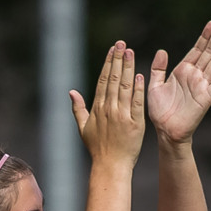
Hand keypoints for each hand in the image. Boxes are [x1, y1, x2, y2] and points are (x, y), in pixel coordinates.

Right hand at [70, 42, 146, 169]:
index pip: (103, 80)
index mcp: (98, 108)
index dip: (108, 63)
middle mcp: (108, 109)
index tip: (112, 49)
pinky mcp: (134, 124)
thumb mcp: (83, 128)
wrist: (110, 166)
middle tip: (122, 44)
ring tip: (130, 52)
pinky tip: (139, 75)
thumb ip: (78, 109)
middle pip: (113, 79)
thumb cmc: (98, 149)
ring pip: (124, 87)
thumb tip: (71, 92)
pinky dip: (137, 89)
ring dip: (127, 68)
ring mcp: (121, 116)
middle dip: (118, 60)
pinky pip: (136, 103)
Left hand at [148, 18, 210, 145]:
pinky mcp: (206, 98)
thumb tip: (162, 51)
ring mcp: (202, 86)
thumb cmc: (160, 111)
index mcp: (183, 71)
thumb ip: (158, 68)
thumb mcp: (155, 86)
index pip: (197, 49)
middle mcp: (195, 76)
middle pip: (209, 52)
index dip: (204, 36)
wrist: (165, 131)